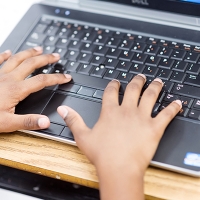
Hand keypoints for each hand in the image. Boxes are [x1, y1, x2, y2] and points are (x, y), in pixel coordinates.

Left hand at [0, 47, 70, 131]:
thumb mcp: (8, 124)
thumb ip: (29, 122)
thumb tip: (46, 121)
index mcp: (16, 90)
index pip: (42, 81)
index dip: (57, 78)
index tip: (66, 77)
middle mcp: (9, 79)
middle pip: (31, 64)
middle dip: (46, 59)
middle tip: (56, 56)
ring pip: (17, 59)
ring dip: (29, 53)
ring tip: (39, 48)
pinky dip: (5, 55)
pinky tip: (9, 51)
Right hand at [57, 74, 181, 199]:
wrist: (118, 168)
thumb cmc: (102, 154)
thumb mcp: (82, 136)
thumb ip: (73, 120)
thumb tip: (62, 109)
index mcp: (110, 112)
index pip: (111, 92)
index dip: (114, 85)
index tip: (116, 82)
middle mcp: (126, 111)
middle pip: (133, 89)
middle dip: (137, 81)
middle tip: (140, 76)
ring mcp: (141, 118)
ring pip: (150, 96)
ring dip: (155, 87)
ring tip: (158, 81)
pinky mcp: (154, 128)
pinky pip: (166, 114)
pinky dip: (173, 108)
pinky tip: (178, 102)